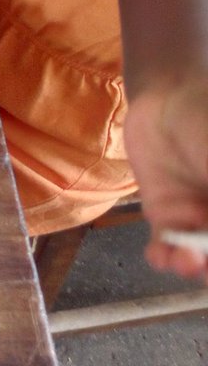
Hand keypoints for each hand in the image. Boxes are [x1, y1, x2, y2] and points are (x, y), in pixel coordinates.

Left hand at [124, 88, 207, 280]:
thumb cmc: (205, 122)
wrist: (164, 99)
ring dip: (195, 267)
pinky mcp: (166, 217)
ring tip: (186, 262)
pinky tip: (162, 256)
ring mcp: (200, 221)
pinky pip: (168, 246)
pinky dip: (165, 256)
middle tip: (205, 260)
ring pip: (201, 258)